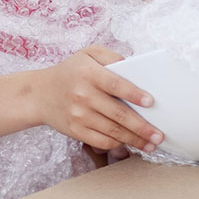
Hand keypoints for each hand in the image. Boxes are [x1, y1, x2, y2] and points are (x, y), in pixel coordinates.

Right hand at [30, 45, 163, 151]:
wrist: (39, 94)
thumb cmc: (70, 72)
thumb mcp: (87, 54)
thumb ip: (111, 56)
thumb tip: (134, 68)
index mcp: (88, 73)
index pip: (116, 84)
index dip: (134, 94)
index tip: (151, 102)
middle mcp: (83, 95)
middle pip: (118, 114)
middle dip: (142, 127)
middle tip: (159, 135)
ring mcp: (79, 115)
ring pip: (113, 131)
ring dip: (135, 140)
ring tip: (150, 144)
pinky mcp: (75, 130)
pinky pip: (101, 141)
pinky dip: (118, 144)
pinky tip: (130, 144)